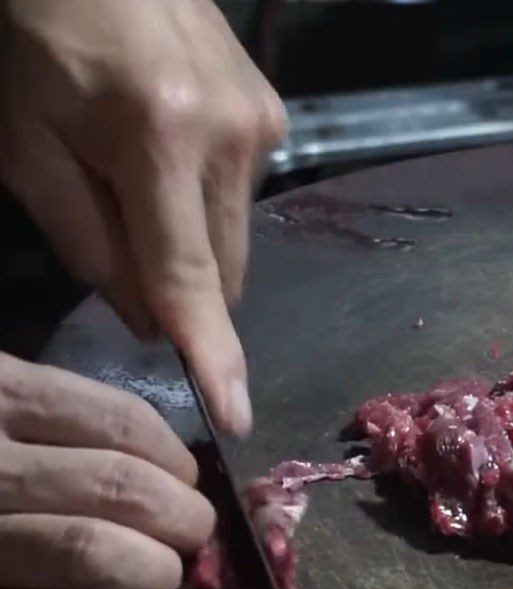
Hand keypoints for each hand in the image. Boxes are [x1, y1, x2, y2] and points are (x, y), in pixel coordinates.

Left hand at [0, 0, 287, 435]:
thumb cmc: (35, 36)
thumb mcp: (26, 144)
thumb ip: (87, 243)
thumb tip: (149, 317)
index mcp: (159, 140)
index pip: (192, 278)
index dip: (212, 352)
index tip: (237, 414)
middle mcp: (233, 138)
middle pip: (225, 269)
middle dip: (187, 290)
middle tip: (128, 250)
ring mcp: (263, 124)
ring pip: (238, 238)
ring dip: (197, 244)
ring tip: (147, 183)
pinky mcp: (274, 114)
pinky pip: (244, 197)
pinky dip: (209, 205)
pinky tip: (173, 153)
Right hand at [0, 354, 214, 588]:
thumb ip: (59, 421)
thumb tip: (170, 470)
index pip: (122, 424)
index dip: (175, 461)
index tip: (189, 483)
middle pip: (120, 488)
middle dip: (181, 518)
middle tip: (192, 535)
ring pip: (87, 550)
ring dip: (151, 570)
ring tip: (162, 574)